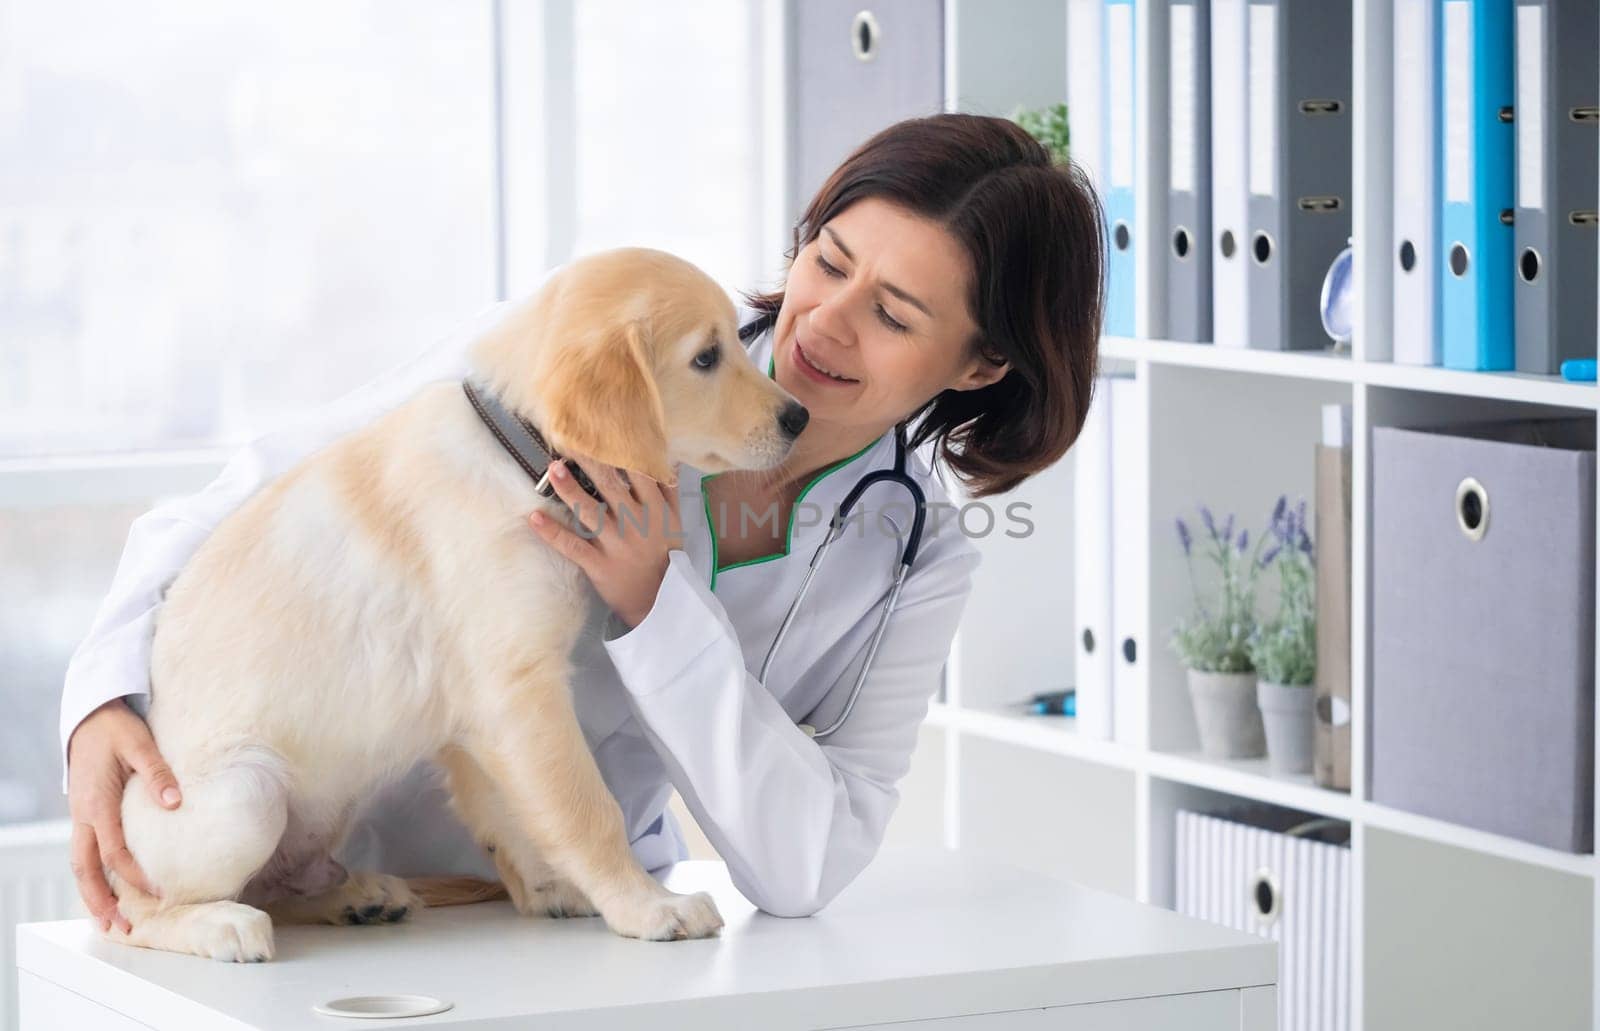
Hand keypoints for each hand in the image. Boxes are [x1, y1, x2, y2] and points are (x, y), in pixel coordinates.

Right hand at [66, 699, 181, 931]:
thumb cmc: (118, 730)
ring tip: (110, 922)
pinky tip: (108, 891)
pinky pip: (84, 853)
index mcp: (96, 802)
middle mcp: (83, 815)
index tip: (156, 891)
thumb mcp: (140, 744)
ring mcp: (80, 817)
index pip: (112, 849)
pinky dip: (93, 876)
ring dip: (93, 894)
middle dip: (100, 900)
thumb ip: (157, 772)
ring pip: (80, 865)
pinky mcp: (85, 816)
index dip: (133, 873)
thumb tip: (174, 802)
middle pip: (85, 869)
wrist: (91, 717)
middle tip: (120, 927)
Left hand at [527, 457, 684, 629]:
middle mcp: (637, 525)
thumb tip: (665, 458)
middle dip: (589, 462)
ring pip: (590, 513)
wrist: (662, 603)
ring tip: (553, 469)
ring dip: (569, 490)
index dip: (620, 450)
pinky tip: (534, 518)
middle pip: (611, 486)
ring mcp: (617, 545)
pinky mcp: (599, 566)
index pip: (639, 472)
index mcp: (656, 511)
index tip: (602, 431)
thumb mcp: (675, 523)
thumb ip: (668, 490)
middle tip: (569, 441)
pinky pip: (572, 547)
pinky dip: (552, 533)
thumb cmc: (666, 558)